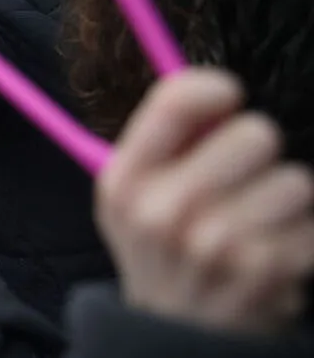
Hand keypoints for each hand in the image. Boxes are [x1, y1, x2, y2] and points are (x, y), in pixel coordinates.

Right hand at [98, 70, 313, 334]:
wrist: (174, 334)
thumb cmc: (160, 248)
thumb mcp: (131, 194)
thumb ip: (162, 139)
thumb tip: (218, 92)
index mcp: (125, 181)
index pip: (177, 101)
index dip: (215, 89)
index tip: (226, 100)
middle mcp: (163, 211)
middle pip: (254, 134)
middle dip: (256, 151)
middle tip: (239, 177)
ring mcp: (215, 244)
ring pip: (294, 180)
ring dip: (284, 197)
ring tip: (256, 220)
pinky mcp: (265, 271)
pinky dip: (302, 234)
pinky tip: (272, 249)